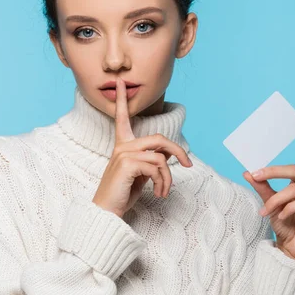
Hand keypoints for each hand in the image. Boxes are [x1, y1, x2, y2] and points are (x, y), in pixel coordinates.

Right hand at [92, 77, 192, 217]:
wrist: (107, 211)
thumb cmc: (123, 193)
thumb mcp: (140, 174)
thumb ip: (151, 160)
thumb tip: (167, 153)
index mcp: (122, 145)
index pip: (122, 119)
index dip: (123, 100)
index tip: (120, 83)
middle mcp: (122, 146)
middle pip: (159, 139)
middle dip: (178, 151)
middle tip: (187, 165)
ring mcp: (124, 154)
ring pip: (161, 158)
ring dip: (168, 178)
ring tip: (163, 191)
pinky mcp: (127, 164)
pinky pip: (157, 168)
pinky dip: (162, 182)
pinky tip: (158, 193)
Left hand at [242, 118, 294, 265]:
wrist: (290, 248)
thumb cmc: (283, 224)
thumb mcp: (269, 203)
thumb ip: (262, 186)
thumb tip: (247, 172)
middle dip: (273, 171)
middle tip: (256, 175)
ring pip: (294, 189)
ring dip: (276, 200)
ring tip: (266, 212)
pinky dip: (287, 209)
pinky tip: (282, 217)